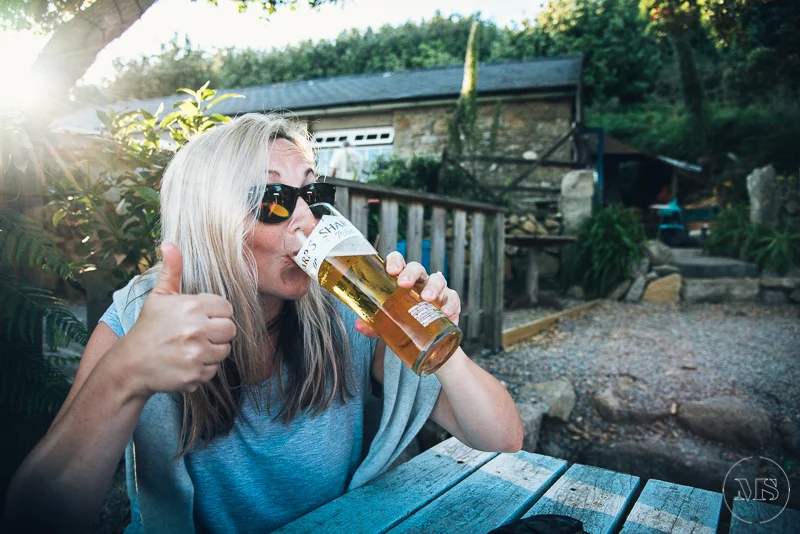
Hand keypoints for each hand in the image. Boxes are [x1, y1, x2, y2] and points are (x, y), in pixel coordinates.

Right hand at [121, 242, 236, 396]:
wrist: (130, 365)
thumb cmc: (148, 328)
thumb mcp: (159, 296)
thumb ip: (171, 270)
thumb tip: (169, 244)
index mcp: (192, 306)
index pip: (227, 308)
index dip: (216, 314)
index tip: (201, 318)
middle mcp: (196, 329)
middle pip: (230, 330)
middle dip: (217, 333)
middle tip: (197, 335)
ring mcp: (196, 353)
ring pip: (224, 350)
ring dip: (211, 351)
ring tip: (190, 349)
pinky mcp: (195, 374)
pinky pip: (214, 370)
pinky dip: (203, 369)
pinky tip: (186, 363)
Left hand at [354, 251, 460, 337]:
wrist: (428, 344)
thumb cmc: (405, 326)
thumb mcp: (387, 325)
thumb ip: (373, 324)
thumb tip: (358, 324)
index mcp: (402, 281)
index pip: (398, 262)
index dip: (395, 261)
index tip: (390, 270)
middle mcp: (419, 282)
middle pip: (417, 268)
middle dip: (410, 273)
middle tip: (404, 283)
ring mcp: (437, 291)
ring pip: (437, 279)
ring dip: (432, 286)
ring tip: (427, 298)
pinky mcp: (450, 302)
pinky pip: (452, 298)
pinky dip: (450, 303)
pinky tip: (445, 311)